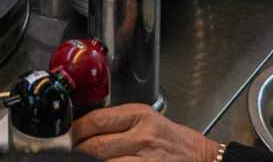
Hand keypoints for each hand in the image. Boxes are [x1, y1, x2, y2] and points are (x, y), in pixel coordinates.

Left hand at [73, 104, 220, 161]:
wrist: (202, 159)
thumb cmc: (173, 141)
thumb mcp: (148, 119)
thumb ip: (119, 122)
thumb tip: (86, 129)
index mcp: (140, 115)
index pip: (96, 121)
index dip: (77, 131)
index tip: (70, 136)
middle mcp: (144, 136)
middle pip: (96, 146)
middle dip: (79, 151)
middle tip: (73, 152)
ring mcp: (147, 159)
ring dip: (89, 161)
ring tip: (86, 159)